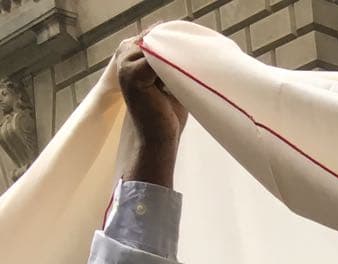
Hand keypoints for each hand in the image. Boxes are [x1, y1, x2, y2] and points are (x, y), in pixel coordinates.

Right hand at [116, 41, 186, 185]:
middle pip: (155, 37)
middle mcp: (124, 55)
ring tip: (192, 69)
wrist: (158, 141)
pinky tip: (184, 75)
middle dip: (176, 45)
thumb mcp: (170, 81)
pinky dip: (172, 63)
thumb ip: (171, 61)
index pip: (155, 34)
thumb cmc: (166, 114)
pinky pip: (156, 58)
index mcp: (131, 55)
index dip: (174, 40)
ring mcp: (126, 64)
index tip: (195, 49)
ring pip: (156, 45)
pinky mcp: (132, 74)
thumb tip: (189, 45)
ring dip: (175, 55)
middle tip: (198, 57)